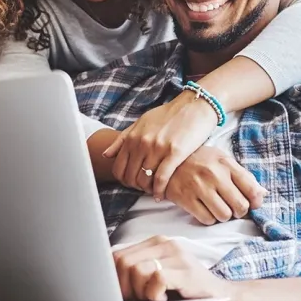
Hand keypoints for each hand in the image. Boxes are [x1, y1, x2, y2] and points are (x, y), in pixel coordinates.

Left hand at [102, 90, 218, 196]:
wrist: (194, 105)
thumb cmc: (169, 114)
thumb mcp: (141, 122)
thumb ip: (123, 139)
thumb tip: (106, 155)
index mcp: (132, 137)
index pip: (118, 168)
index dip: (123, 180)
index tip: (131, 183)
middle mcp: (142, 143)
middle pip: (130, 176)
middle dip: (135, 187)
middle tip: (143, 189)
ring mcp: (157, 148)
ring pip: (145, 180)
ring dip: (147, 190)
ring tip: (152, 191)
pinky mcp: (175, 153)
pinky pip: (161, 179)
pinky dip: (160, 191)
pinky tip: (161, 195)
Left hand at [112, 236, 236, 300]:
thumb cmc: (187, 294)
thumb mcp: (156, 279)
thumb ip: (136, 274)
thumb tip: (104, 283)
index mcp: (155, 243)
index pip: (116, 254)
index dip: (111, 278)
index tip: (119, 296)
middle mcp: (166, 243)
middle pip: (122, 261)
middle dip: (123, 287)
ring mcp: (177, 256)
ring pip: (136, 270)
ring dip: (139, 292)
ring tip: (154, 300)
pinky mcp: (187, 272)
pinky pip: (156, 279)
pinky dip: (154, 295)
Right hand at [165, 145, 265, 224]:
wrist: (167, 160)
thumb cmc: (199, 160)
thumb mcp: (222, 160)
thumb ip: (243, 176)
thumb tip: (263, 194)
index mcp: (226, 163)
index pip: (251, 189)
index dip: (255, 201)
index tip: (251, 203)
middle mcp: (214, 175)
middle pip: (240, 206)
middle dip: (239, 211)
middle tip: (232, 207)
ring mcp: (199, 187)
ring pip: (224, 215)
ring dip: (223, 216)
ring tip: (218, 208)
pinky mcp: (186, 198)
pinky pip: (207, 219)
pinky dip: (209, 218)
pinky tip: (205, 209)